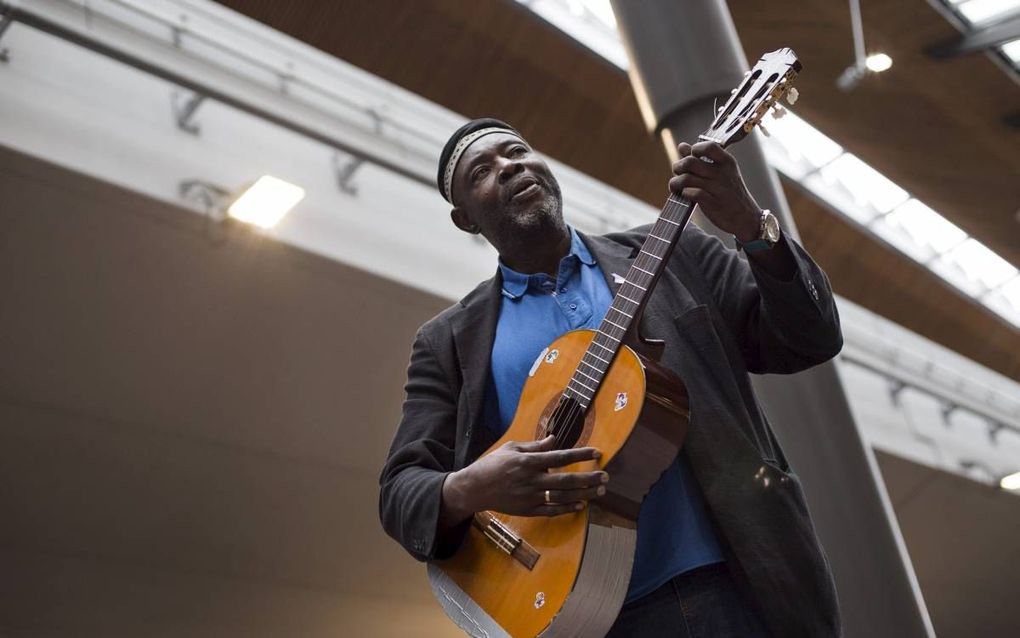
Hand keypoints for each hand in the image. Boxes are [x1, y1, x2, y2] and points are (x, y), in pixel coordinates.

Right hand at [444, 435, 607, 518]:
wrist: (475, 488)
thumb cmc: (493, 464)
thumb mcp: (512, 448)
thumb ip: (535, 445)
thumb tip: (555, 440)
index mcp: (528, 461)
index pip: (560, 457)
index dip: (580, 455)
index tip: (597, 453)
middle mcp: (531, 480)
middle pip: (566, 480)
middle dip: (588, 478)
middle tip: (606, 476)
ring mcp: (530, 497)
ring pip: (562, 497)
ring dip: (584, 494)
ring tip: (600, 490)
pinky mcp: (528, 510)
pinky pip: (551, 511)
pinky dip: (567, 508)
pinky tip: (581, 505)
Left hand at [669, 141, 761, 241]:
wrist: (746, 218)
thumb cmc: (730, 193)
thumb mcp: (721, 172)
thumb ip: (701, 159)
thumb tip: (682, 146)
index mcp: (727, 162)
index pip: (708, 146)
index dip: (694, 150)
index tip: (691, 158)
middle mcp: (723, 173)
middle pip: (690, 162)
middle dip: (678, 166)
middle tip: (678, 173)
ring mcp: (718, 189)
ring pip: (686, 178)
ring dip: (676, 183)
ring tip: (677, 187)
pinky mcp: (712, 204)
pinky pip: (691, 193)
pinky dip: (683, 194)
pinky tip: (685, 195)